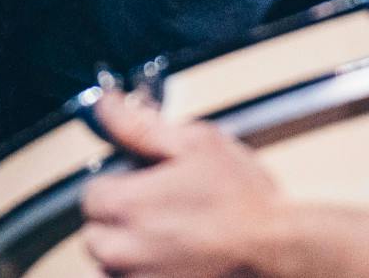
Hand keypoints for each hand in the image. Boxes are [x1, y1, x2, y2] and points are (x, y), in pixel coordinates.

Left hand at [79, 93, 276, 277]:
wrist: (278, 248)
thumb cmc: (242, 200)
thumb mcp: (194, 143)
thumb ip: (138, 127)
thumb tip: (104, 107)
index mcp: (125, 206)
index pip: (90, 194)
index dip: (116, 184)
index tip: (140, 183)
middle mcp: (123, 251)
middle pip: (97, 233)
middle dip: (119, 220)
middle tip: (159, 210)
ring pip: (113, 264)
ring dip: (130, 251)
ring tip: (171, 237)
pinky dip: (148, 272)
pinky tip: (177, 258)